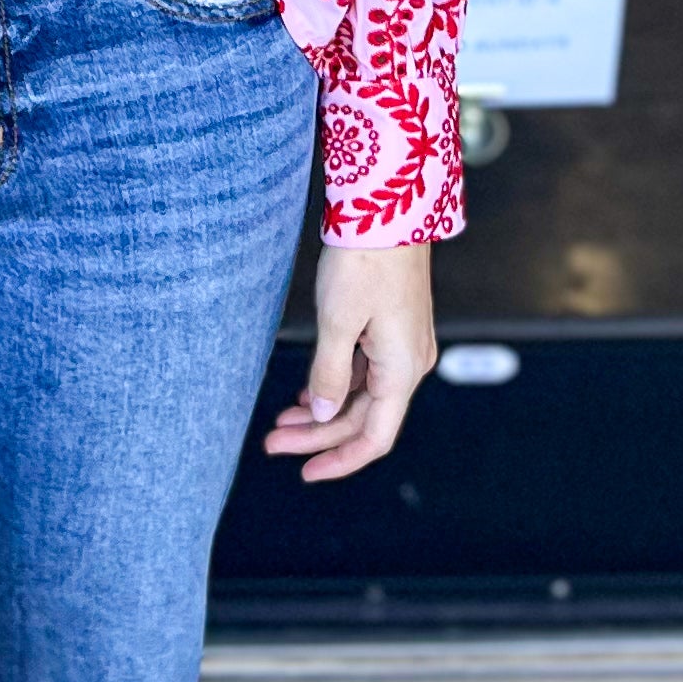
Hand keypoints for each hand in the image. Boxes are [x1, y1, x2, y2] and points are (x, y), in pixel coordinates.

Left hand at [263, 239, 435, 482]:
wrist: (389, 208)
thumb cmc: (366, 260)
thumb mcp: (337, 322)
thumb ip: (330, 374)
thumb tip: (325, 413)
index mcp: (402, 370)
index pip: (374, 437)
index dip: (339, 460)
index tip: (304, 472)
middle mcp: (410, 364)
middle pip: (363, 419)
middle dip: (318, 435)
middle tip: (272, 443)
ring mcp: (403, 347)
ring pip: (361, 396)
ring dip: (324, 411)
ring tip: (282, 420)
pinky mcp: (392, 330)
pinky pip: (365, 372)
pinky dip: (335, 385)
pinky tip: (308, 392)